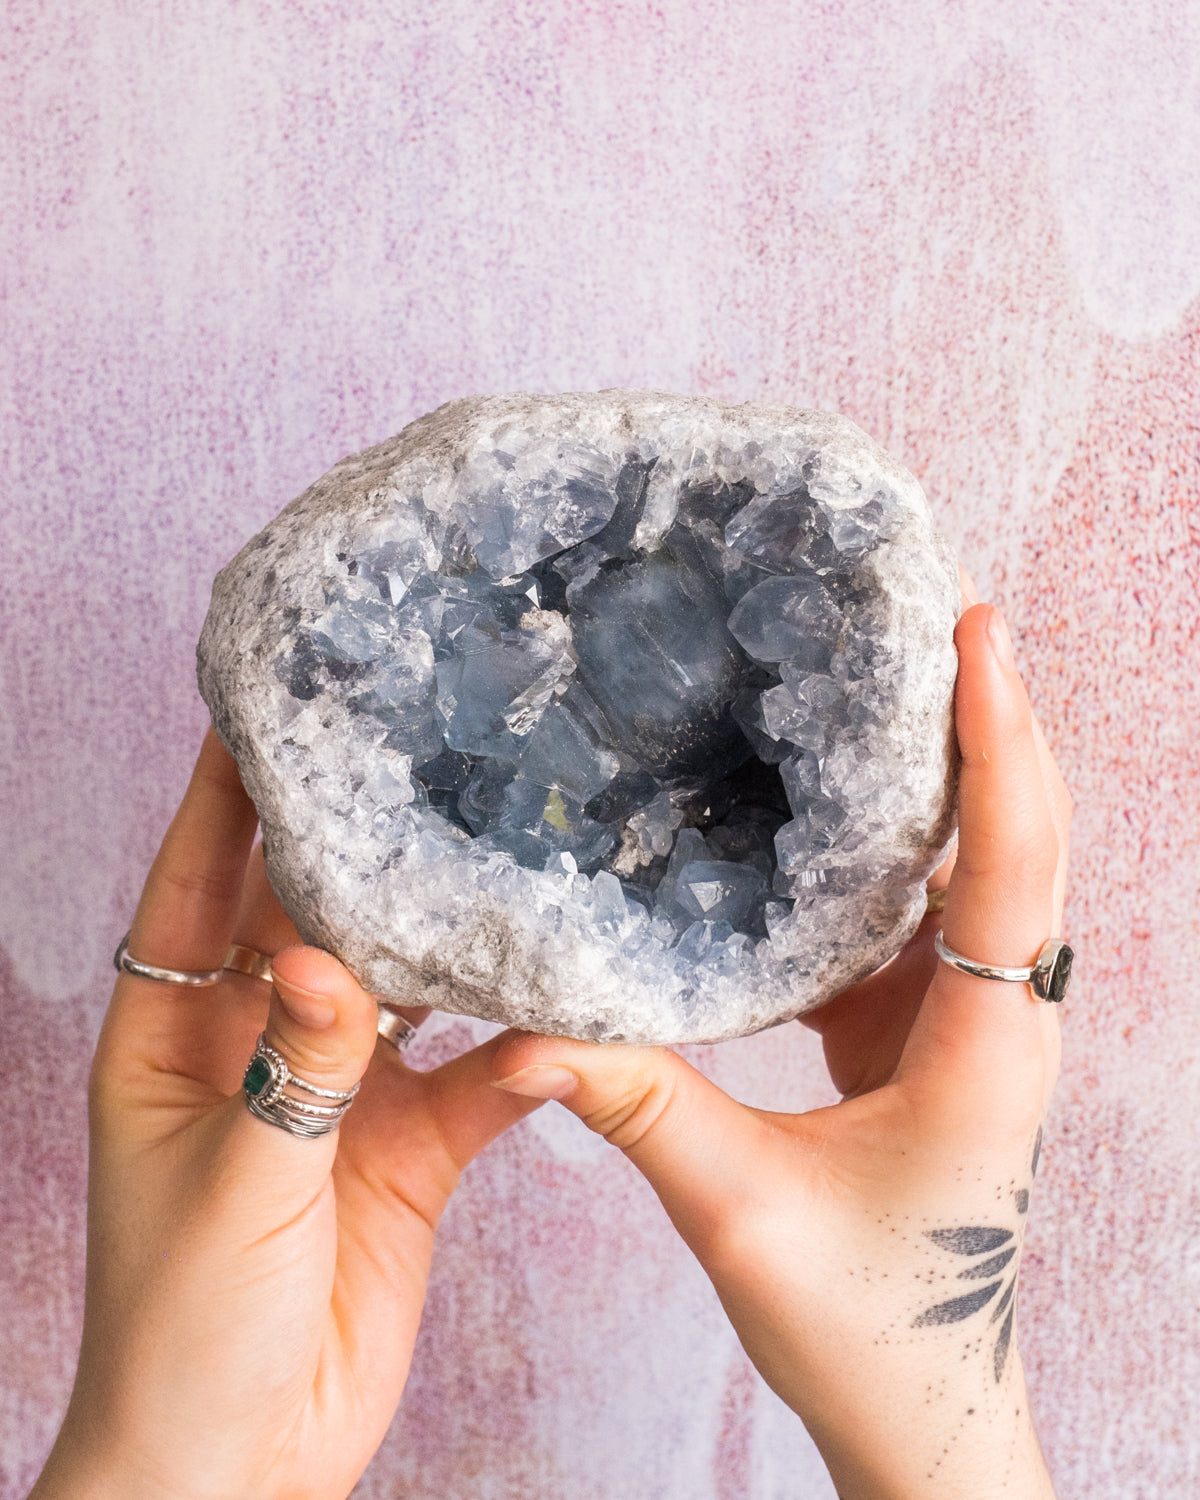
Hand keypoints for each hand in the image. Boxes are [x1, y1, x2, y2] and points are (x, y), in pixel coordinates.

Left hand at [32, 732, 539, 1499]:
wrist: (239, 1467)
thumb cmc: (181, 1329)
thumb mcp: (231, 1186)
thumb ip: (293, 1071)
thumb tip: (329, 956)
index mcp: (174, 1041)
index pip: (194, 891)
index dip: (223, 800)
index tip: (258, 707)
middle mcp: (259, 1049)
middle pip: (309, 919)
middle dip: (353, 845)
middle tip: (415, 754)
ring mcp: (339, 1097)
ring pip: (404, 988)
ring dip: (449, 940)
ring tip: (508, 861)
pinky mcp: (409, 1152)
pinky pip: (473, 1081)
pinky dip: (515, 1055)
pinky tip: (558, 1024)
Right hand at [492, 602, 1070, 1499]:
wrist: (922, 1405)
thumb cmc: (865, 1328)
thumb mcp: (739, 1212)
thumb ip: (640, 1107)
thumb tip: (534, 1022)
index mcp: (979, 1043)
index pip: (1009, 861)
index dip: (998, 738)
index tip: (975, 630)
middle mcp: (992, 1011)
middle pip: (1018, 832)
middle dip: (987, 716)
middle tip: (926, 608)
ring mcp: (962, 1016)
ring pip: (976, 862)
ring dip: (947, 766)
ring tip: (881, 669)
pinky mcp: (923, 1028)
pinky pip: (918, 907)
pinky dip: (890, 838)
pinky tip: (823, 797)